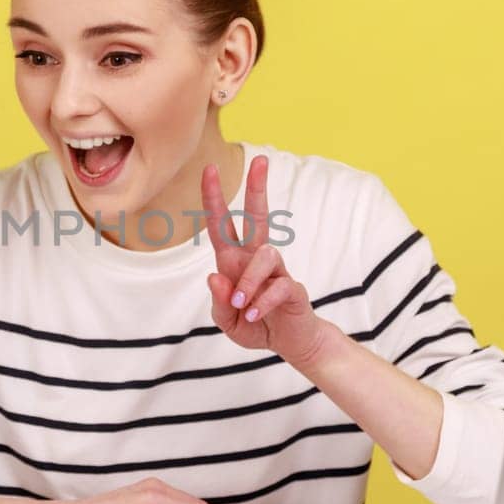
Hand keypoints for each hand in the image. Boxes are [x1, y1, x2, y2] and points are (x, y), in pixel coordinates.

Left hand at [203, 153, 329, 369]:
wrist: (291, 345)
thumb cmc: (256, 325)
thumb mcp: (227, 321)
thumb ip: (219, 302)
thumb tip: (215, 276)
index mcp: (234, 263)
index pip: (222, 226)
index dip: (213, 199)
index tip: (210, 169)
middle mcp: (255, 260)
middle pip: (258, 217)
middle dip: (257, 188)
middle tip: (260, 159)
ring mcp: (277, 272)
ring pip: (264, 255)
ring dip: (248, 282)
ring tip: (243, 307)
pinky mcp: (293, 288)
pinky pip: (278, 286)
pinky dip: (262, 304)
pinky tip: (256, 316)